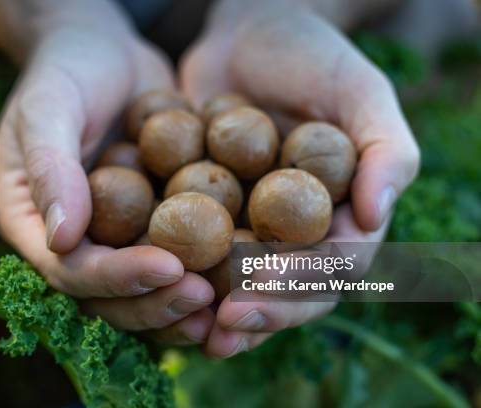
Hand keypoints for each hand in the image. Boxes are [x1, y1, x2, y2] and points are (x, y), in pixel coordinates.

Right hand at [0, 1, 213, 344]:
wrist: (106, 55)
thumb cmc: (68, 70)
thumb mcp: (49, 107)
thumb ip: (50, 169)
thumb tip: (63, 240)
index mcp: (35, 225)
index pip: (72, 270)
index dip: (118, 278)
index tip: (170, 267)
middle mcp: (76, 243)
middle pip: (110, 296)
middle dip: (158, 302)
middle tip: (207, 298)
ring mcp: (115, 237)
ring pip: (144, 291)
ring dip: (183, 304)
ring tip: (227, 306)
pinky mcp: (152, 224)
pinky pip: (175, 256)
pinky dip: (205, 273)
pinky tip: (242, 275)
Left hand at [180, 0, 419, 356]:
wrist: (247, 37)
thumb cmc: (312, 59)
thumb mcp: (358, 91)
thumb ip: (384, 150)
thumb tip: (376, 214)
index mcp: (344, 217)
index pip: (334, 265)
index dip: (303, 281)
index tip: (264, 283)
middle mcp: (301, 235)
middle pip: (290, 291)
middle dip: (260, 311)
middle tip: (225, 326)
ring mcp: (255, 231)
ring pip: (243, 288)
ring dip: (218, 315)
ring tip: (193, 333)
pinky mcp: (210, 219)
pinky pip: (198, 257)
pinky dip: (182, 279)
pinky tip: (157, 291)